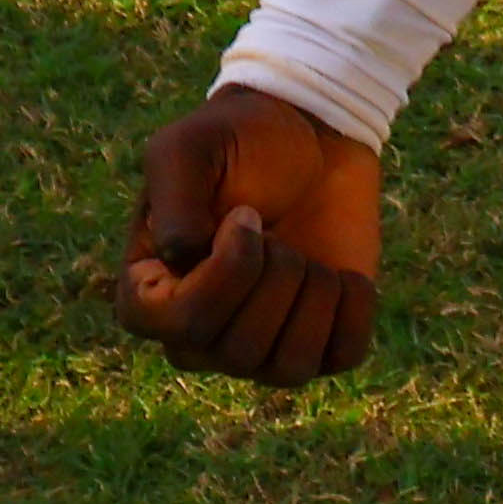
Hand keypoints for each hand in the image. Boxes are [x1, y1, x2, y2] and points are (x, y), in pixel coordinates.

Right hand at [116, 84, 384, 383]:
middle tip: (274, 222)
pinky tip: (343, 272)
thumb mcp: (188, 149)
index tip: (246, 215)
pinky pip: (341, 358)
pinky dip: (354, 310)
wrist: (311, 135)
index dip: (225, 274)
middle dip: (276, 274)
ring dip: (314, 296)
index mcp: (148, 293)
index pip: (179, 324)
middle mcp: (196, 335)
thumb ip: (174, 201)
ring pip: (289, 368)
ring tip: (308, 253)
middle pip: (238, 350)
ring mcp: (257, 346)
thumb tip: (184, 259)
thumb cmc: (238, 140)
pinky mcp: (317, 342)